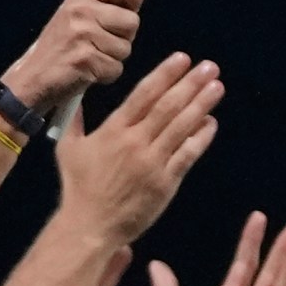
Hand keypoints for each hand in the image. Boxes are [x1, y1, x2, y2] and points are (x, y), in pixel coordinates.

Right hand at [5, 0, 144, 112]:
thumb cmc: (58, 49)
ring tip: (89, 58)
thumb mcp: (74, 15)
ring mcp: (82, 34)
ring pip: (126, 48)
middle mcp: (80, 11)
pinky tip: (87, 72)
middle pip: (132, 21)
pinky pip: (116, 68)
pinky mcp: (85, 59)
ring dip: (112, 58)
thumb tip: (134, 0)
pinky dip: (106, 75)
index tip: (131, 8)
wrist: (30, 79)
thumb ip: (102, 5)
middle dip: (123, 37)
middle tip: (99, 44)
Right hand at [55, 53, 223, 245]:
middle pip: (168, 106)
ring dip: (202, 104)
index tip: (182, 58)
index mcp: (113, 131)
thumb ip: (74, 121)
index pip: (143, 95)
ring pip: (182, 126)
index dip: (165, 74)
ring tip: (217, 86)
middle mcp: (134, 142)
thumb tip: (75, 97)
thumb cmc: (79, 187)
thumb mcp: (68, 149)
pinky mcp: (166, 182)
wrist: (88, 226)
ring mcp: (152, 162)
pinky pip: (188, 154)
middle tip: (209, 66)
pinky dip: (201, 136)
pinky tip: (211, 122)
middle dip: (191, 84)